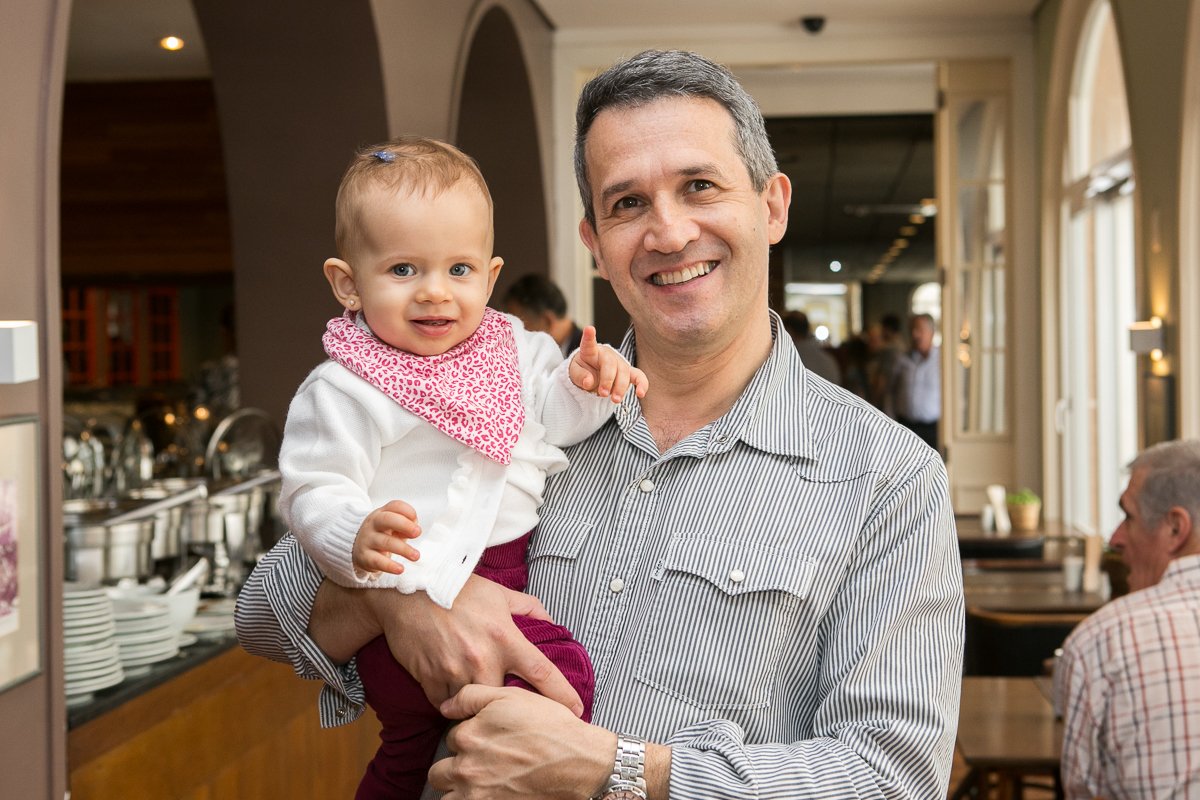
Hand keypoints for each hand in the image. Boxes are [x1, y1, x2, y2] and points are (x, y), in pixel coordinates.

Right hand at [352, 500, 421, 575]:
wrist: (354, 546)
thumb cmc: (381, 533)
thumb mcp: (392, 525)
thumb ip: (405, 525)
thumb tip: (415, 530)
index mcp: (382, 513)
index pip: (395, 506)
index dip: (408, 511)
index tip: (416, 520)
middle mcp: (373, 524)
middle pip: (387, 519)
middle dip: (405, 525)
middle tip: (417, 533)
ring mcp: (368, 540)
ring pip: (386, 542)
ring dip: (404, 549)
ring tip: (416, 556)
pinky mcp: (364, 557)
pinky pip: (377, 561)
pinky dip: (390, 566)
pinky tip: (400, 569)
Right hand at [364, 574, 582, 712]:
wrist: (407, 592)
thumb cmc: (456, 590)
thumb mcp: (498, 592)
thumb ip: (528, 608)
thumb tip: (550, 620)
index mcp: (505, 637)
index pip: (542, 673)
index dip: (563, 696)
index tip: (577, 711)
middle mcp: (483, 658)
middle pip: (507, 702)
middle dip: (512, 709)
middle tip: (515, 712)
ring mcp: (455, 671)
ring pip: (475, 707)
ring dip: (478, 708)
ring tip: (480, 707)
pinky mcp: (431, 680)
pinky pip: (445, 705)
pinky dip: (450, 703)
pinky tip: (451, 694)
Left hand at [429, 685, 611, 798]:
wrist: (579, 762)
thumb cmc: (549, 727)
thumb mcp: (510, 697)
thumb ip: (471, 697)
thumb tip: (445, 707)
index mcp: (468, 736)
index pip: (450, 738)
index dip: (467, 736)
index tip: (484, 738)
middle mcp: (467, 768)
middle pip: (439, 773)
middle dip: (454, 767)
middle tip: (478, 763)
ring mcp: (477, 795)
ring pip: (447, 796)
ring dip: (457, 790)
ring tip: (481, 781)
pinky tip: (486, 792)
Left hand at [569, 326, 648, 403]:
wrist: (592, 376)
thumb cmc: (583, 371)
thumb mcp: (575, 374)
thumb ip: (580, 377)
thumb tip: (588, 382)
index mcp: (591, 352)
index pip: (589, 344)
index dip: (589, 336)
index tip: (589, 329)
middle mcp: (607, 355)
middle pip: (611, 364)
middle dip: (608, 380)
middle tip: (603, 394)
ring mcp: (619, 363)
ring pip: (624, 372)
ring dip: (621, 387)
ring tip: (615, 400)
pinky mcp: (628, 373)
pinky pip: (639, 377)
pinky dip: (641, 385)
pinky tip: (640, 394)